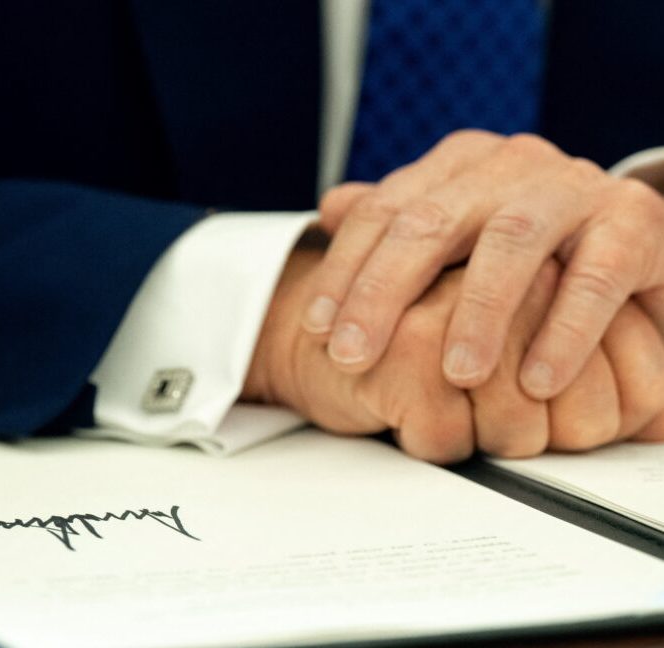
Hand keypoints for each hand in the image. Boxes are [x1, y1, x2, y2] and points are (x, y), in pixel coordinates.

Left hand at [302, 130, 663, 401]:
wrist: (630, 235)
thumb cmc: (530, 244)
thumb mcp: (459, 227)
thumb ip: (397, 221)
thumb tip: (328, 209)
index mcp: (457, 167)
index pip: (383, 212)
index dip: (344, 271)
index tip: (318, 328)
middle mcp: (509, 166)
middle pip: (429, 223)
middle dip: (384, 293)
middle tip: (354, 356)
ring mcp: (571, 188)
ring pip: (509, 244)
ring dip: (477, 314)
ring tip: (455, 375)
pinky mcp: (632, 222)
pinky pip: (595, 277)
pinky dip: (565, 331)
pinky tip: (538, 380)